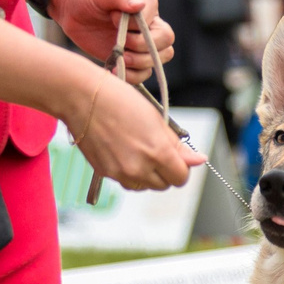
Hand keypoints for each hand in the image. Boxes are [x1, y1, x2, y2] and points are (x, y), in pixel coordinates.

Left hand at [50, 0, 174, 81]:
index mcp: (147, 4)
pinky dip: (133, 76)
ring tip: (119, 59)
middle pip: (165, 42)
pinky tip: (114, 70)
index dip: (136, 26)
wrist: (72, 10)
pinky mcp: (131, 57)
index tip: (113, 17)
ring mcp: (141, 42)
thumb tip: (139, 5)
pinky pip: (144, 73)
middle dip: (144, 48)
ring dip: (140, 63)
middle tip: (121, 46)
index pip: (156, 21)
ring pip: (158, 59)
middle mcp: (150, 24)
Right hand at [70, 71, 203, 190]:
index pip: (181, 177)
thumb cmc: (121, 101)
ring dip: (147, 174)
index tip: (176, 157)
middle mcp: (140, 167)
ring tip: (138, 150)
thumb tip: (199, 160)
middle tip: (156, 150)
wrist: (83, 98)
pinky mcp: (105, 173)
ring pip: (145, 186)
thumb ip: (177, 145)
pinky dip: (129, 173)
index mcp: (159, 152)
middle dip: (165, 172)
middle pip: (164, 185)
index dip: (181, 167)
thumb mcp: (156, 119)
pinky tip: (124, 153)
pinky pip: (126, 182)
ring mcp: (121, 173)